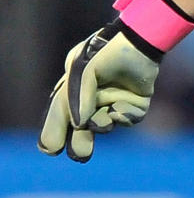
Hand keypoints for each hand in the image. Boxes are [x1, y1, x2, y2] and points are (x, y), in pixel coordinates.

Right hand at [38, 22, 159, 162]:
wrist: (138, 41)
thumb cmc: (106, 52)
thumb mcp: (83, 70)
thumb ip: (79, 97)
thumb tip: (79, 124)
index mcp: (74, 88)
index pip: (60, 115)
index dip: (54, 132)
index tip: (51, 149)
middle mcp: (94, 98)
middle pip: (82, 127)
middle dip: (80, 142)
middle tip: (80, 155)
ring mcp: (115, 101)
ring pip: (105, 124)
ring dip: (102, 124)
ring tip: (103, 121)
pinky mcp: (136, 104)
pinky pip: (129, 118)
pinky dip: (124, 115)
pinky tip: (121, 107)